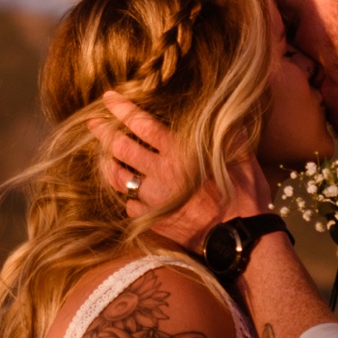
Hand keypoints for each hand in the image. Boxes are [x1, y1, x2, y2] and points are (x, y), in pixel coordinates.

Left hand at [90, 93, 270, 249]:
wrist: (238, 239)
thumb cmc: (244, 196)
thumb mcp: (241, 156)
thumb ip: (228, 132)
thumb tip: (227, 110)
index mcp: (179, 153)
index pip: (140, 124)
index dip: (122, 109)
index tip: (108, 98)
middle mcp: (160, 174)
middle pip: (121, 148)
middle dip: (103, 132)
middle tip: (92, 123)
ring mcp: (154, 199)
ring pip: (119, 179)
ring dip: (108, 165)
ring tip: (103, 157)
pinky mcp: (155, 222)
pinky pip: (131, 207)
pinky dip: (128, 198)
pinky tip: (130, 194)